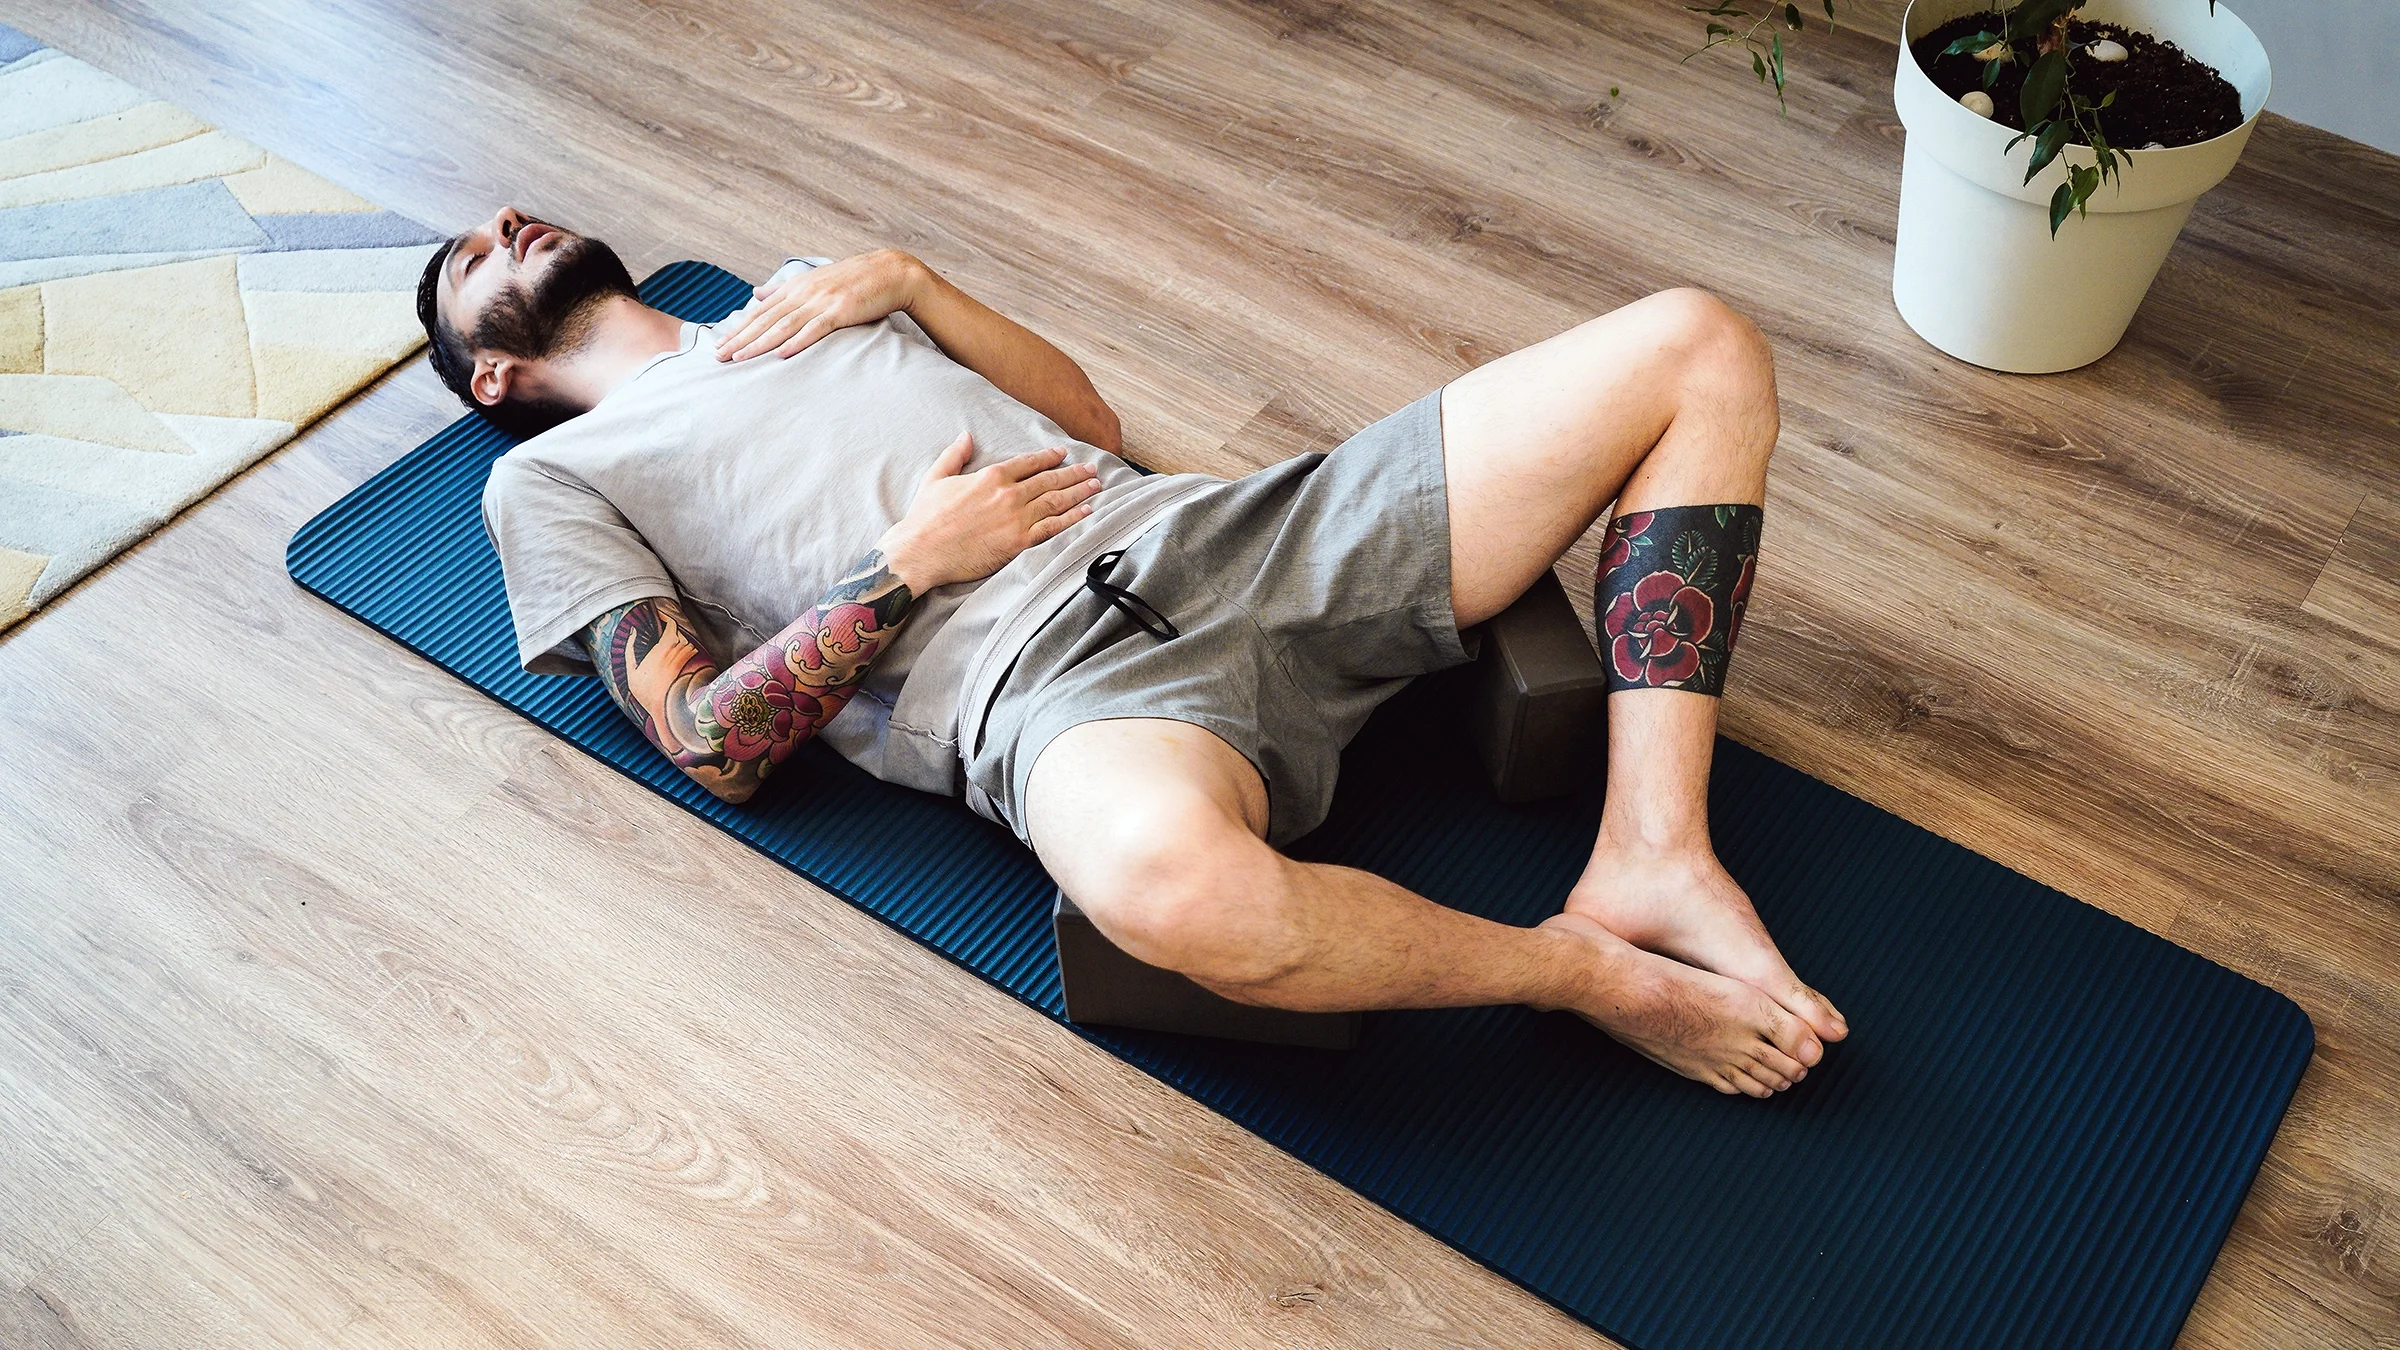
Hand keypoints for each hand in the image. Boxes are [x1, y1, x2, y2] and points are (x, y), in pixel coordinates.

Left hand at [714, 248, 926, 361]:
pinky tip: (780, 353)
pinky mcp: (840, 310)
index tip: (719, 345)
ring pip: (783, 325)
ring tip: (740, 359)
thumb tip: (756, 292)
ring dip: (759, 343)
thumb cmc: (853, 280)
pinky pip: (815, 329)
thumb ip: (783, 288)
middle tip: (719, 356)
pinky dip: (797, 341)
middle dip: (740, 339)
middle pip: (765, 319)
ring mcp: (822, 301)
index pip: (760, 311)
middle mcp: (804, 293)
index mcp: (796, 287)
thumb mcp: (814, 280)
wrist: (890, 272)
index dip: (739, 329)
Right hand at [876, 433, 1103, 590]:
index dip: (1049, 458)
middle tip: (1092, 469)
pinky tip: (1086, 512)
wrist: (922, 550)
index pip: (1029, 463)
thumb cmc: (926, 517)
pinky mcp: (1018, 542)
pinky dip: (1072, 519)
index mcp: (991, 476)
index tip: (1064, 454)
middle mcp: (1008, 494)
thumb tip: (966, 435)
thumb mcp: (937, 477)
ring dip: (1079, 492)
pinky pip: (1053, 528)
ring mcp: (1016, 518)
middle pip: (1049, 480)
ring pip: (1056, 501)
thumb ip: (955, 455)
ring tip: (1096, 486)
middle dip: (1074, 473)